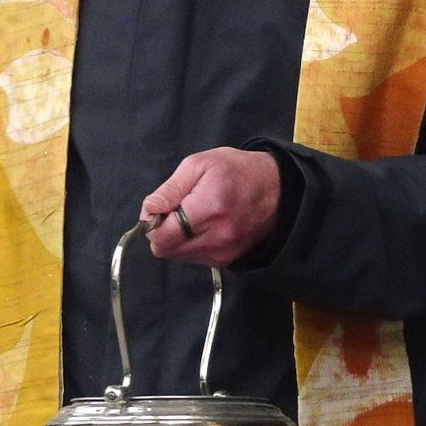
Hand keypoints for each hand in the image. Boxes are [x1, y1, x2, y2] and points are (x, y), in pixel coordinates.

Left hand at [142, 149, 282, 267]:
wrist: (277, 189)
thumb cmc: (237, 170)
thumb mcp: (199, 164)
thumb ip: (170, 189)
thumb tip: (148, 211)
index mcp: (209, 208)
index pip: (162, 236)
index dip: (152, 222)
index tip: (159, 207)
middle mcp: (217, 237)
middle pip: (166, 249)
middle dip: (162, 230)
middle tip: (175, 210)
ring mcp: (223, 253)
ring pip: (178, 256)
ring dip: (176, 238)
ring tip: (193, 215)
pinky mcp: (227, 260)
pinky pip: (193, 257)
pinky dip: (190, 244)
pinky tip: (204, 225)